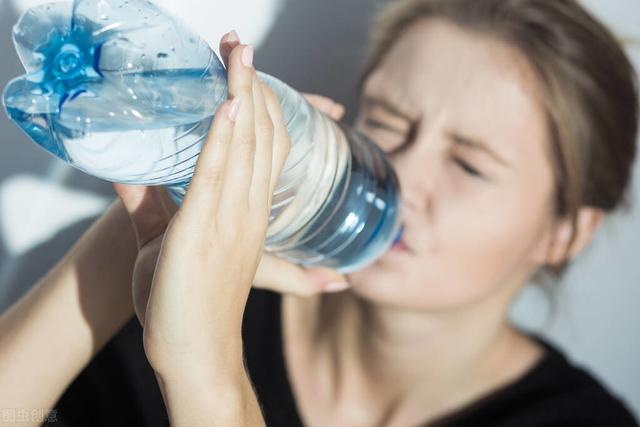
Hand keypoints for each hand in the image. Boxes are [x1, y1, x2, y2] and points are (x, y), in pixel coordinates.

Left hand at [116, 32, 348, 327]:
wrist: (195, 350)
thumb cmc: (186, 301)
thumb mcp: (170, 243)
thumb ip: (152, 203)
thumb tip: (126, 170)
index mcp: (248, 211)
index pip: (263, 147)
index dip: (259, 104)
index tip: (248, 68)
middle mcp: (248, 208)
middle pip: (258, 136)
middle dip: (251, 84)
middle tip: (242, 43)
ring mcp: (232, 218)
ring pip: (244, 145)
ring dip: (241, 94)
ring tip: (238, 55)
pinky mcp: (205, 229)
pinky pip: (219, 173)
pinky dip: (226, 136)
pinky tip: (229, 103)